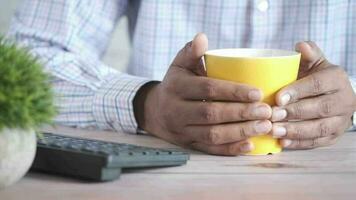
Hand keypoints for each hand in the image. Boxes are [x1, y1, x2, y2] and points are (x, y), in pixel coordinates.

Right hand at [134, 33, 271, 155]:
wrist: (154, 112)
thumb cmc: (175, 84)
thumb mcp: (179, 66)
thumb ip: (191, 52)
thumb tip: (202, 37)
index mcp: (176, 87)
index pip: (207, 89)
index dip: (233, 91)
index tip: (257, 92)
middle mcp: (176, 111)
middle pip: (211, 114)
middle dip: (241, 113)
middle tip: (267, 112)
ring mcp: (182, 130)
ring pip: (212, 135)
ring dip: (240, 132)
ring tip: (265, 127)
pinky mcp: (188, 144)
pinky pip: (210, 149)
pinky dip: (230, 149)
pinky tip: (250, 145)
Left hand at [271, 41, 355, 148]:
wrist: (332, 97)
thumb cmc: (315, 78)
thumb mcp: (314, 63)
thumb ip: (308, 54)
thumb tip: (300, 45)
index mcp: (336, 79)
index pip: (318, 85)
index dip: (298, 91)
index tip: (278, 98)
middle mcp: (344, 100)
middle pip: (319, 108)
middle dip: (294, 113)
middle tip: (272, 115)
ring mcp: (340, 121)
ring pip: (319, 128)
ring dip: (295, 131)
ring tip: (274, 131)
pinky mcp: (333, 136)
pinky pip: (317, 142)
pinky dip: (299, 143)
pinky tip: (282, 143)